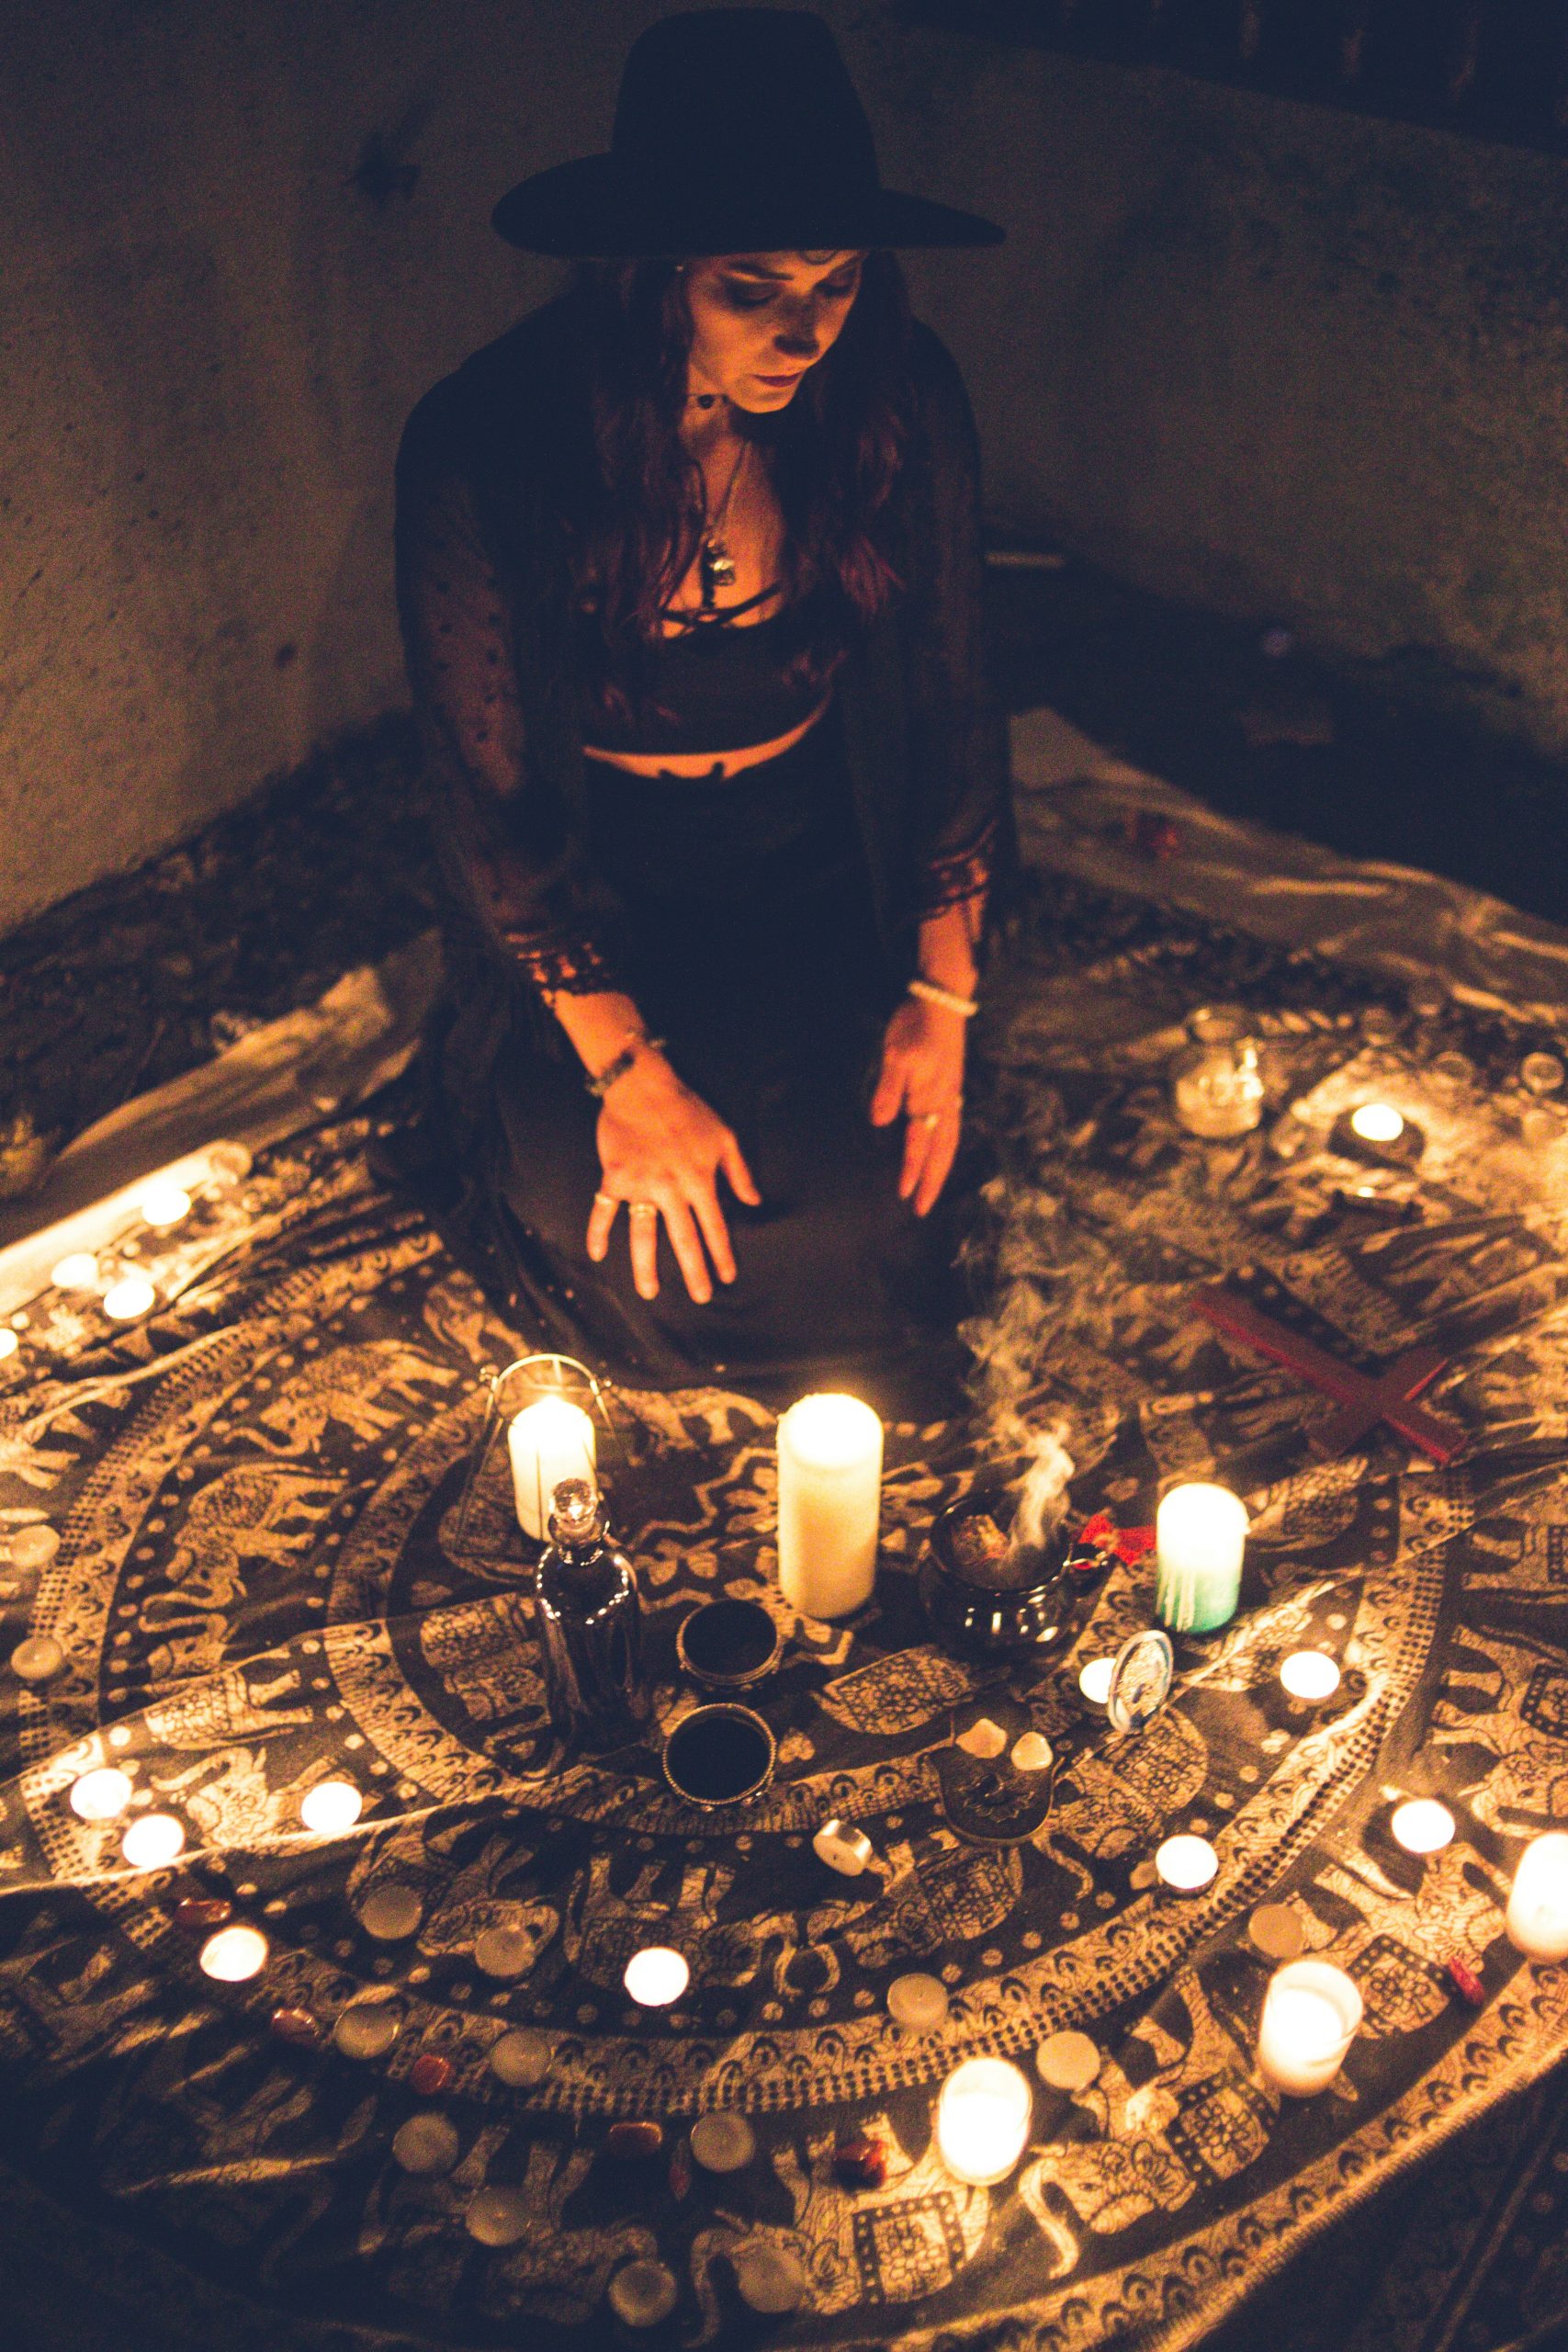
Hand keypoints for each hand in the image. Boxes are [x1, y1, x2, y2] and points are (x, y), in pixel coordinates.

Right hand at [585, 1051, 760, 1303]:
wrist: (643, 1087)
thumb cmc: (688, 1110)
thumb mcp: (725, 1137)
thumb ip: (739, 1173)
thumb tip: (753, 1203)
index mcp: (700, 1181)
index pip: (715, 1227)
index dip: (722, 1254)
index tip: (727, 1277)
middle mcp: (672, 1189)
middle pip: (684, 1239)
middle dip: (694, 1271)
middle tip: (700, 1297)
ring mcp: (641, 1186)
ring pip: (644, 1235)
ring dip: (646, 1266)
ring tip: (649, 1293)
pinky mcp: (615, 1178)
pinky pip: (604, 1211)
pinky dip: (598, 1232)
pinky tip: (597, 1254)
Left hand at [869, 994, 966, 1215]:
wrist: (942, 1001)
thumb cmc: (914, 1026)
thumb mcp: (895, 1055)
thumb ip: (889, 1089)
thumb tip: (881, 1122)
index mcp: (929, 1097)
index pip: (919, 1142)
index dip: (911, 1169)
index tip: (904, 1195)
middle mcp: (945, 1102)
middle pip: (941, 1151)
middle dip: (932, 1181)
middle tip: (923, 1208)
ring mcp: (951, 1095)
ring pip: (950, 1141)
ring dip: (941, 1168)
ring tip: (933, 1188)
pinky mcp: (952, 1087)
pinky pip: (953, 1126)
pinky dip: (947, 1147)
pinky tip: (941, 1151)